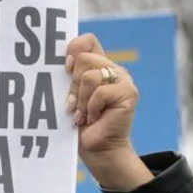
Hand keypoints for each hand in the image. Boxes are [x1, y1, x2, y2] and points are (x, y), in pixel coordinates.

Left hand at [66, 34, 151, 190]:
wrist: (98, 151)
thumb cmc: (81, 126)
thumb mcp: (71, 96)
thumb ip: (70, 76)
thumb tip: (64, 59)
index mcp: (99, 66)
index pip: (87, 41)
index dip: (74, 49)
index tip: (66, 68)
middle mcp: (112, 69)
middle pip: (83, 59)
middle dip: (73, 85)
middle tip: (75, 105)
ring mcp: (123, 80)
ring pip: (89, 76)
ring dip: (81, 100)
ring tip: (83, 115)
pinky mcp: (128, 93)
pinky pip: (99, 92)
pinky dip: (90, 109)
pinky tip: (93, 119)